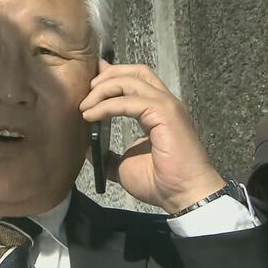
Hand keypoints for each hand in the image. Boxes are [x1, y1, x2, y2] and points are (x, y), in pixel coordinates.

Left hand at [79, 61, 224, 213]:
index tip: (88, 84)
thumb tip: (87, 149)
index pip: (136, 81)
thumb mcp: (124, 165)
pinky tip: (90, 115)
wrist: (183, 195)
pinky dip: (106, 105)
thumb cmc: (159, 182)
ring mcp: (166, 106)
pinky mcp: (165, 113)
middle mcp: (164, 103)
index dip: (112, 77)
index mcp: (157, 111)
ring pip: (131, 80)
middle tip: (86, 89)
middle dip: (108, 75)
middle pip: (136, 71)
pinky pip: (129, 101)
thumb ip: (108, 154)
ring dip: (103, 89)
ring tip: (84, 106)